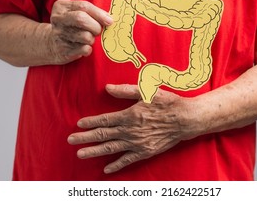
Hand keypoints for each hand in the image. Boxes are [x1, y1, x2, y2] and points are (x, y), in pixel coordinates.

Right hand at [48, 0, 112, 63]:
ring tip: (87, 38)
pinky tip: (83, 47)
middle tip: (98, 30)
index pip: (83, 6)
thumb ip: (92, 12)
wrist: (52, 45)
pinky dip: (88, 49)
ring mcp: (59, 35)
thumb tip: (109, 19)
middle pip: (81, 19)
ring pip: (85, 36)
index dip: (99, 14)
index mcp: (61, 6)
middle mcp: (58, 19)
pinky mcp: (63, 50)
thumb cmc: (71, 26)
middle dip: (95, 26)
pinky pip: (85, 49)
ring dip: (92, 39)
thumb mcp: (77, 13)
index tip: (109, 21)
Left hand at [67, 84, 199, 173]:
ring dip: (94, 151)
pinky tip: (106, 169)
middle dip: (85, 138)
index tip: (78, 124)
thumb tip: (107, 88)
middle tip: (71, 140)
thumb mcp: (147, 91)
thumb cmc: (166, 103)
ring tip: (80, 154)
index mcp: (129, 115)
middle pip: (103, 135)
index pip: (104, 120)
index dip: (90, 122)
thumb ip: (125, 90)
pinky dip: (116, 165)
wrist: (185, 119)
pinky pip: (127, 160)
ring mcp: (137, 143)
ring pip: (111, 148)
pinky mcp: (145, 152)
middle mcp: (130, 131)